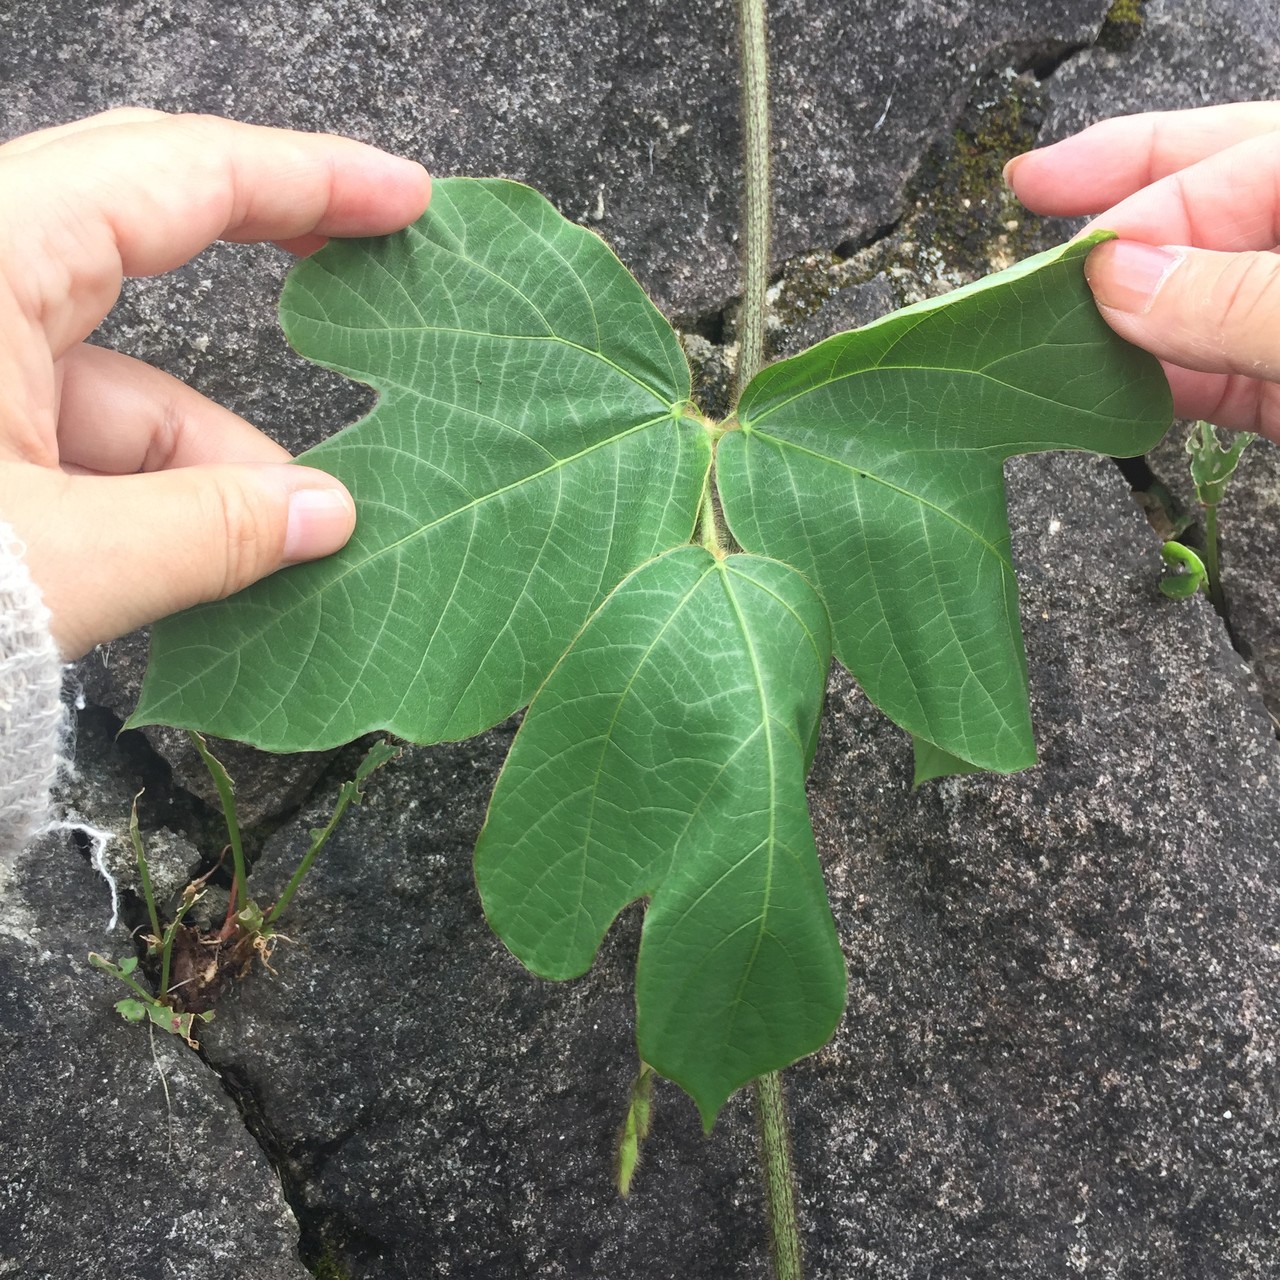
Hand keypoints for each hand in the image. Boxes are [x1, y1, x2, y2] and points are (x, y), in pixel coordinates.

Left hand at [0, 109, 431, 657]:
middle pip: (148, 245)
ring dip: (213, 458)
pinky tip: (216, 557)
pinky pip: (78, 438)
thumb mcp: (56, 563)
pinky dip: (152, 493)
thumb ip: (209, 533)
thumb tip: (327, 518)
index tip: (401, 198)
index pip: (173, 174)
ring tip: (300, 538)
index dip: (306, 179)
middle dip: (266, 288)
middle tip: (372, 288)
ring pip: (117, 378)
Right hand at [1004, 102, 1279, 440]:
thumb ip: (1235, 296)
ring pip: (1192, 302)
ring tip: (1039, 322)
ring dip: (1114, 319)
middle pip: (1201, 208)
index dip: (1138, 198)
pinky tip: (1094, 392)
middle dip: (1114, 213)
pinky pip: (1207, 377)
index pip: (1228, 160)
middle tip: (1032, 192)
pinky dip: (1148, 388)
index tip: (1070, 261)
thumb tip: (1118, 280)